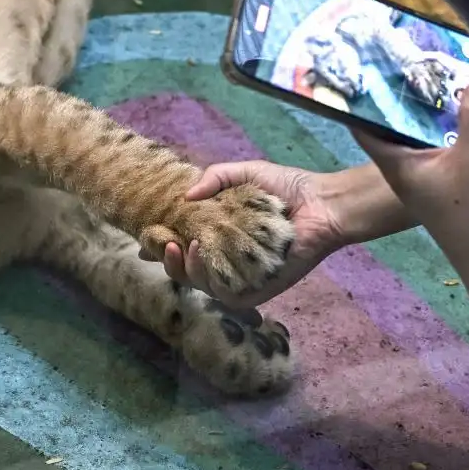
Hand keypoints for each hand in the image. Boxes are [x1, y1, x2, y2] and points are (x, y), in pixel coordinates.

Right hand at [152, 162, 346, 309]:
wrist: (321, 203)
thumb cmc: (287, 188)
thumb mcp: (245, 173)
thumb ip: (214, 178)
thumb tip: (185, 196)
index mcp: (222, 236)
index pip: (186, 247)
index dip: (162, 246)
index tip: (147, 239)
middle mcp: (228, 259)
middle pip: (187, 271)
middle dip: (169, 260)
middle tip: (164, 243)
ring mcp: (242, 277)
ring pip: (201, 286)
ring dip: (185, 269)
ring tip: (182, 246)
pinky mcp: (258, 290)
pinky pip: (226, 295)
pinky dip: (208, 280)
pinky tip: (202, 256)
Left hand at [355, 87, 468, 271]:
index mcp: (399, 163)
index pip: (367, 127)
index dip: (363, 100)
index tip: (368, 69)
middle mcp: (414, 165)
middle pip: (411, 122)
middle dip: (423, 95)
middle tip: (428, 58)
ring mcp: (440, 170)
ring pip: (447, 131)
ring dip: (465, 110)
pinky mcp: (466, 176)